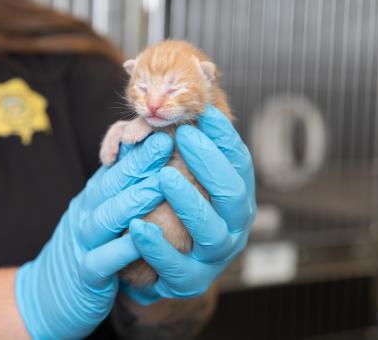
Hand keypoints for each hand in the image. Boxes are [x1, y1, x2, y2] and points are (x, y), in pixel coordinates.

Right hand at [15, 133, 172, 338]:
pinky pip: (102, 260)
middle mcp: (87, 213)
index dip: (138, 149)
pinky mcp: (85, 276)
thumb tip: (153, 156)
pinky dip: (122, 248)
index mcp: (95, 196)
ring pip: (105, 217)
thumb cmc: (90, 245)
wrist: (50, 294)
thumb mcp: (103, 209)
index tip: (162, 130)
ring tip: (159, 185)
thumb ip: (123, 186)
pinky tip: (143, 237)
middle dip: (138, 163)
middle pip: (110, 184)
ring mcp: (83, 243)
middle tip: (164, 143)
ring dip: (132, 200)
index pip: (116, 167)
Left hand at [123, 105, 255, 304]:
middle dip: (209, 162)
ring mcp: (214, 256)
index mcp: (237, 198)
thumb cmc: (177, 207)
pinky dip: (158, 246)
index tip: (205, 113)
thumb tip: (196, 96)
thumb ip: (191, 146)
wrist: (167, 263)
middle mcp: (234, 226)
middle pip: (231, 193)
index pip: (239, 163)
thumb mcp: (189, 176)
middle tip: (185, 135)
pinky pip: (176, 265)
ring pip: (211, 231)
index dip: (224, 137)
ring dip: (189, 201)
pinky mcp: (189, 280)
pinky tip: (138, 226)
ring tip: (164, 177)